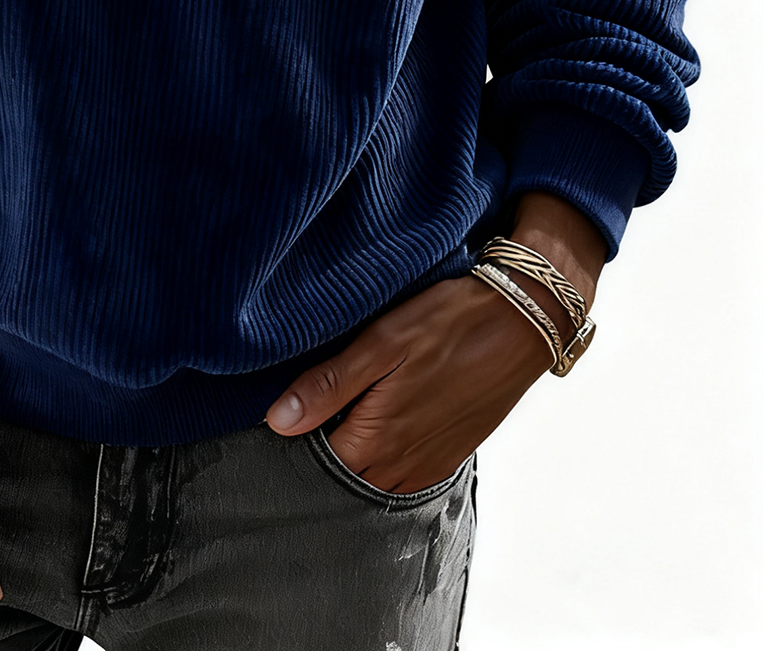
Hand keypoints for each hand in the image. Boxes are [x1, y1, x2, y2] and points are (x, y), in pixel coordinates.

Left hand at [264, 192, 606, 492]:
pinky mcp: (451, 453)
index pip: (315, 462)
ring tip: (341, 418)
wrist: (522, 320)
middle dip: (321, 455)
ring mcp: (430, 462)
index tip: (279, 416)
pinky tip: (380, 425)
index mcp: (377, 438)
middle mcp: (402, 463)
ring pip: (375, 480)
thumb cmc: (449, 322)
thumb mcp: (381, 342)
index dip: (294, 441)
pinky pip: (406, 475)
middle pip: (343, 477)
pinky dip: (385, 460)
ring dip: (355, 459)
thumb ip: (329, 385)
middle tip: (307, 415)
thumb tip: (277, 422)